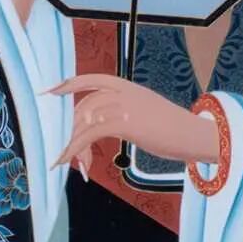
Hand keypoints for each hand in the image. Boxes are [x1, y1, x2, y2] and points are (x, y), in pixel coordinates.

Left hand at [46, 75, 219, 177]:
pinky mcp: (124, 122)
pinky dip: (75, 148)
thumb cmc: (172, 129)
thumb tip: (99, 122)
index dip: (68, 84)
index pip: (91, 79)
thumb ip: (122, 111)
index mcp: (127, 86)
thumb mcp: (145, 111)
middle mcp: (123, 91)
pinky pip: (90, 133)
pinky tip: (72, 162)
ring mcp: (123, 105)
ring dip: (70, 144)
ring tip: (63, 162)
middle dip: (69, 131)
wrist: (193, 134)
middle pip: (83, 106)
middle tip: (63, 154)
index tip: (48, 90)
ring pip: (83, 121)